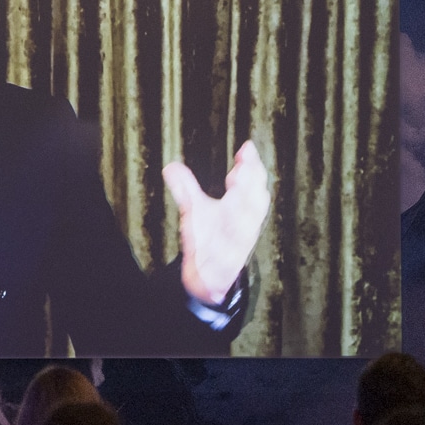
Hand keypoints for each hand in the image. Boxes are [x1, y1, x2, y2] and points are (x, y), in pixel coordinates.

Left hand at [165, 140, 270, 305]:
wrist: (210, 275)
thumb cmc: (209, 237)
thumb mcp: (195, 210)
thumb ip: (186, 189)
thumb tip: (170, 167)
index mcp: (241, 207)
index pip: (251, 182)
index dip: (252, 166)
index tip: (247, 148)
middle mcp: (245, 224)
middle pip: (255, 202)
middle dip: (251, 185)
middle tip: (244, 168)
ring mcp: (238, 244)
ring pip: (247, 227)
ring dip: (244, 212)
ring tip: (238, 194)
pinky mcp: (229, 264)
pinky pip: (231, 255)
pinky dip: (228, 246)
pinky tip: (222, 236)